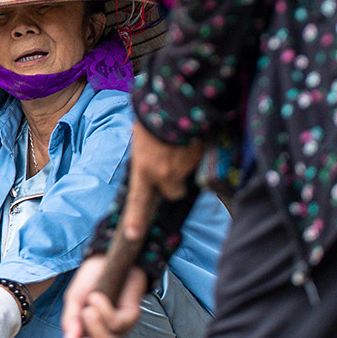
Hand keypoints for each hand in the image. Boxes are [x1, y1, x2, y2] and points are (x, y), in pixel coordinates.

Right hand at [60, 251, 149, 337]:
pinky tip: (97, 297)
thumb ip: (71, 321)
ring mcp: (120, 327)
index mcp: (90, 334)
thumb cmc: (91, 280)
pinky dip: (105, 311)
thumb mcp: (74, 299)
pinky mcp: (131, 314)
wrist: (107, 257)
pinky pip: (118, 323)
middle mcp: (107, 335)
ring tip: (88, 309)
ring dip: (97, 329)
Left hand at [119, 124, 203, 242]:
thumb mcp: (139, 139)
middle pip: (174, 192)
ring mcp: (185, 168)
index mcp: (144, 169)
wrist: (174, 102)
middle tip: (171, 164)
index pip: (139, 200)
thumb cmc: (150, 116)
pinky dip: (196, 153)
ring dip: (185, 164)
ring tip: (180, 142)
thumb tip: (150, 162)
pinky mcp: (202, 159)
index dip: (136, 219)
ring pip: (188, 175)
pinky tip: (192, 138)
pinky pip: (200, 161)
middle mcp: (164, 174)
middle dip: (174, 183)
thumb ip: (144, 158)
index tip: (134, 235)